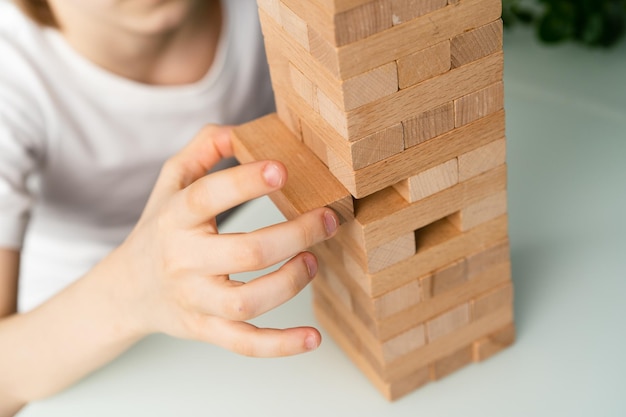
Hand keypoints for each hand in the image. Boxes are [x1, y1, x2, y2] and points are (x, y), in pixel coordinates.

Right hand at [101, 125, 338, 356]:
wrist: (127, 291)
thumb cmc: (159, 229)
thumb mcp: (169, 183)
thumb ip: (201, 150)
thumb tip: (237, 130)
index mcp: (175, 218)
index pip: (208, 198)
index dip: (245, 183)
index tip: (282, 169)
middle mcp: (183, 261)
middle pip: (245, 253)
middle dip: (295, 235)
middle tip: (326, 219)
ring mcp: (195, 300)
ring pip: (247, 302)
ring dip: (290, 283)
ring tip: (312, 261)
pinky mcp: (206, 331)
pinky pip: (244, 344)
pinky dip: (281, 345)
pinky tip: (313, 338)